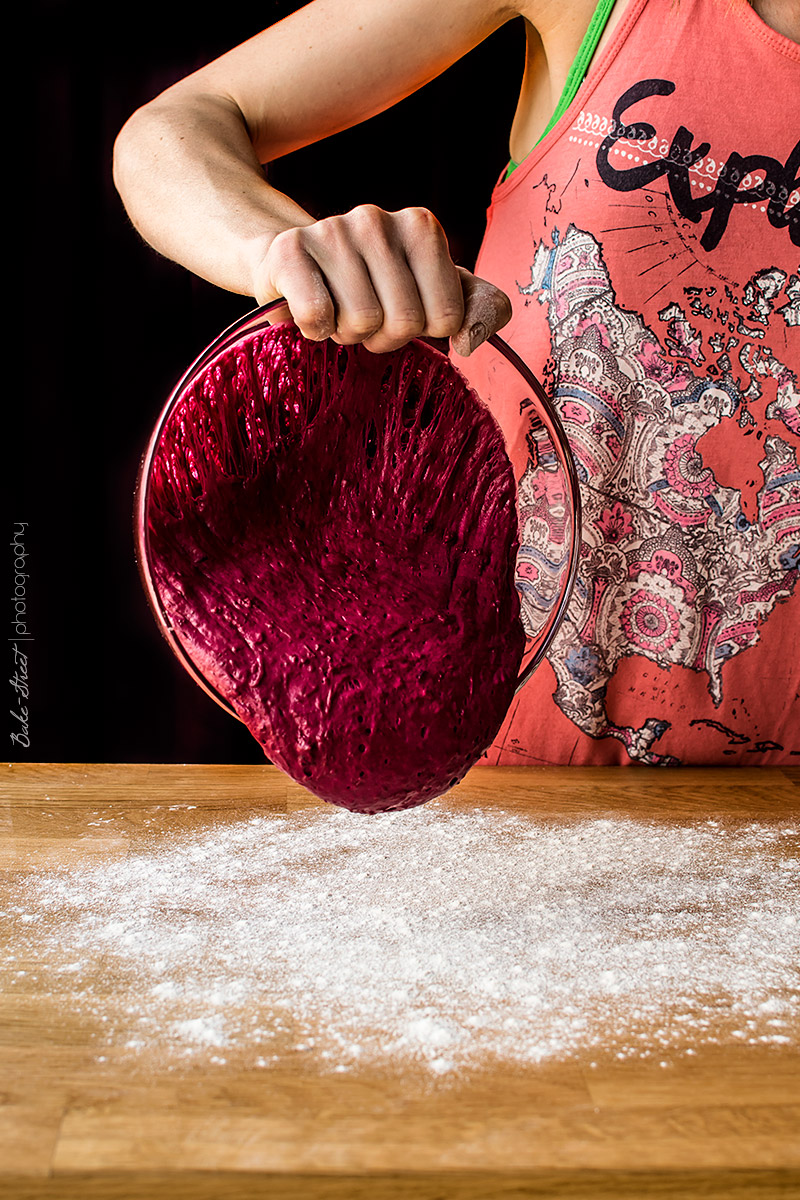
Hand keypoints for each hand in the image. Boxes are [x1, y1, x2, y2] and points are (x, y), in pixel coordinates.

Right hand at [253, 204, 510, 355]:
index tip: (401, 310)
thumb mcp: (431, 291)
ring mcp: (332, 230)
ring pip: (362, 322)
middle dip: (384, 336)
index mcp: (421, 226)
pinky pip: (318, 317)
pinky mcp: (290, 251)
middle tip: (365, 314)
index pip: (446, 317)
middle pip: (405, 322)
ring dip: (348, 333)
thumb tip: (471, 341)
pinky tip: (311, 311)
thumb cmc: (369, 284)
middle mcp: (378, 219)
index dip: (422, 331)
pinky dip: (316, 330)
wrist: (292, 261)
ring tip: (338, 308)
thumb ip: (475, 308)